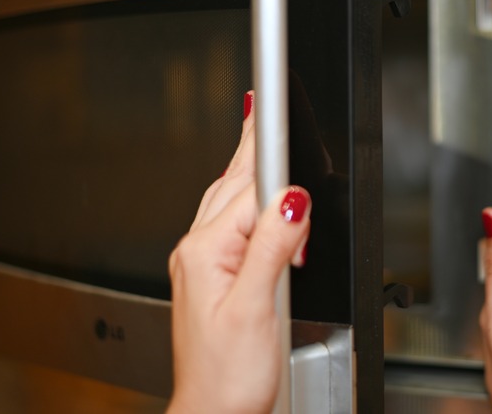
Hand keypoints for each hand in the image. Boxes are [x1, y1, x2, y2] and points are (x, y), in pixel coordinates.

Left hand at [167, 92, 310, 413]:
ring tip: (256, 137)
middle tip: (264, 109)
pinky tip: (252, 197)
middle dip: (252, 146)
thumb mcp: (256, 307)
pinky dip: (245, 200)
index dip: (269, 155)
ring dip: (246, 168)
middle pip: (231, 185)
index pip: (248, 190)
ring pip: (227, 200)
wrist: (215, 411)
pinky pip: (228, 223)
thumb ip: (273, 247)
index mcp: (206, 252)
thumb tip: (292, 201)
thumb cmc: (229, 373)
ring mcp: (202, 263)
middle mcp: (198, 251)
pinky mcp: (212, 276)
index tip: (271, 111)